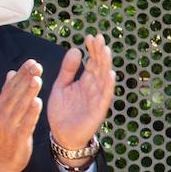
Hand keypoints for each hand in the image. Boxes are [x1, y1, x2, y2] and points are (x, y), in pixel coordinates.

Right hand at [0, 59, 42, 171]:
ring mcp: (9, 126)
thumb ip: (8, 93)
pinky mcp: (17, 137)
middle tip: (37, 65)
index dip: (22, 74)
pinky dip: (31, 113)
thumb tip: (11, 73)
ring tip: (37, 79)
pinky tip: (38, 103)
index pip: (11, 87)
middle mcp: (2, 114)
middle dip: (26, 78)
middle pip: (15, 93)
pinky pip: (25, 123)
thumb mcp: (2, 112)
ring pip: (20, 106)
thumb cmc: (3, 136)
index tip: (32, 61)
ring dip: (28, 92)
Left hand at [48, 33, 114, 153]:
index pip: (91, 62)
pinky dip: (108, 85)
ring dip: (106, 64)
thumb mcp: (61, 86)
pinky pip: (105, 96)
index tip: (90, 36)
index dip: (92, 49)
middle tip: (99, 37)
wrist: (62, 135)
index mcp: (85, 81)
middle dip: (99, 52)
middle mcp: (94, 87)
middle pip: (99, 67)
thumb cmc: (62, 112)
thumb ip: (67, 70)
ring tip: (106, 50)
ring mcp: (97, 98)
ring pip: (104, 78)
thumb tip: (75, 49)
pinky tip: (110, 74)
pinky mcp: (98, 110)